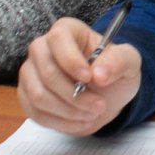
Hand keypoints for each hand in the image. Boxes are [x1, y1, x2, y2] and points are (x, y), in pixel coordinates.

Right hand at [17, 16, 142, 135]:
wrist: (106, 93)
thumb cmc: (113, 70)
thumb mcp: (129, 62)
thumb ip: (119, 62)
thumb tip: (99, 74)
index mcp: (67, 31)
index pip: (58, 39)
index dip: (71, 60)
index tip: (89, 79)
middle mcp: (42, 48)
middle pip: (47, 71)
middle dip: (74, 95)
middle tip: (99, 106)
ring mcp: (30, 72)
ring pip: (38, 96)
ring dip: (68, 111)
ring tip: (92, 114)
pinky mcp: (26, 96)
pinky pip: (35, 113)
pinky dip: (60, 123)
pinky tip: (80, 121)